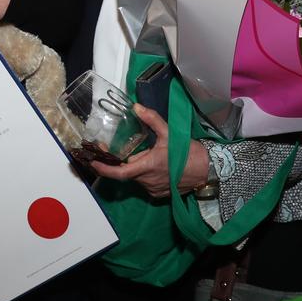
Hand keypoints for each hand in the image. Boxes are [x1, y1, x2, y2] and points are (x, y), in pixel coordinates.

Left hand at [89, 104, 209, 197]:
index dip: (104, 169)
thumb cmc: (188, 153)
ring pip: (136, 177)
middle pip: (127, 171)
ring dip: (134, 167)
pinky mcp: (159, 194)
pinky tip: (152, 164)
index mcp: (147, 167)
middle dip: (121, 161)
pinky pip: (145, 183)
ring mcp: (153, 189)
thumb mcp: (169, 133)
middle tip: (114, 148)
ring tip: (142, 153)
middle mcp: (148, 181)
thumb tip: (136, 107)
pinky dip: (143, 174)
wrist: (208, 170)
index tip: (93, 162)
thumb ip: (152, 119)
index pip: (119, 173)